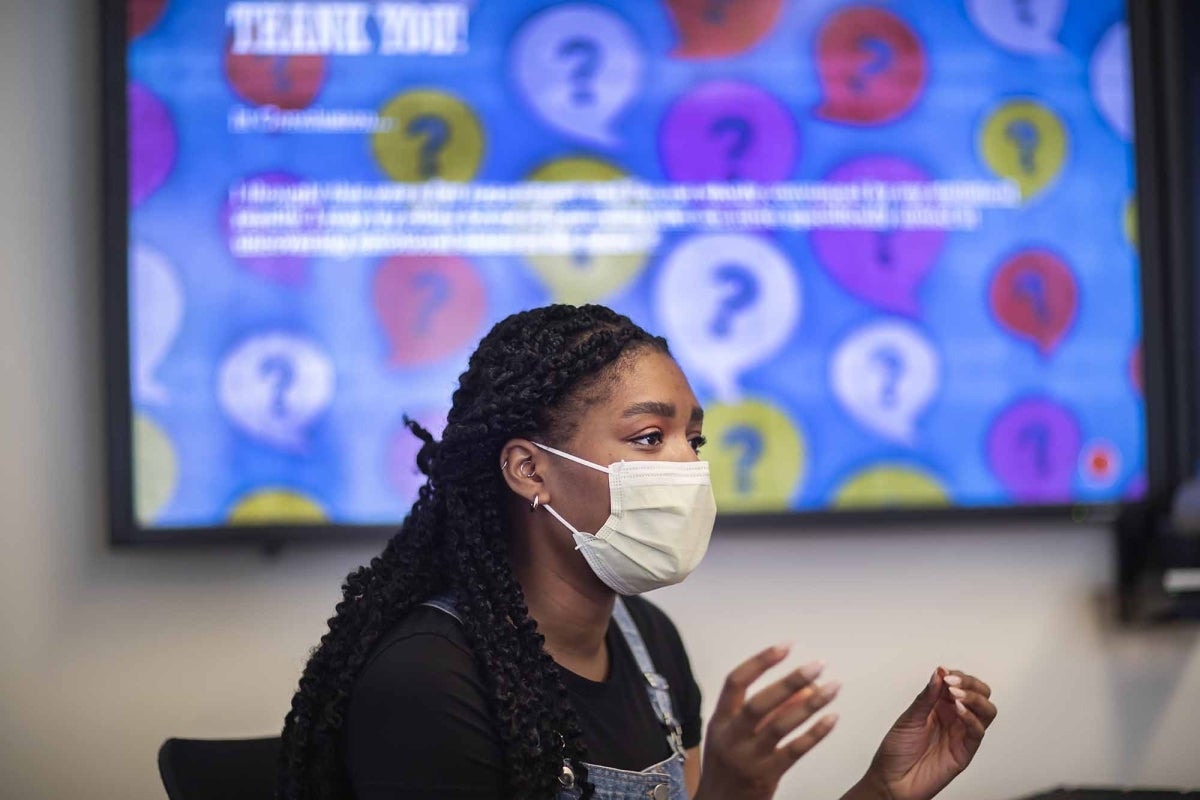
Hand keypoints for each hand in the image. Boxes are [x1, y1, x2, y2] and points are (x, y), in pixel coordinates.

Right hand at [694, 644, 839, 799]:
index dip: (760, 662)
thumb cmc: (729, 766)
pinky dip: (814, 733)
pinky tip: (831, 719)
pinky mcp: (765, 776)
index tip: (785, 647)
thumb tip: (803, 688)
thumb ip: (768, 711)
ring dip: (809, 704)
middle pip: (759, 702)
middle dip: (790, 681)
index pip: (735, 682)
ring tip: (832, 688)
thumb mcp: (737, 734)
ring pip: (779, 725)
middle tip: (816, 666)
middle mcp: (731, 737)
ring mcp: (747, 757)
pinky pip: (794, 751)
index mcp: (720, 720)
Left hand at [860, 667, 996, 799]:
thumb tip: (939, 673)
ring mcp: (961, 734)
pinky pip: (977, 732)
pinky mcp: (965, 751)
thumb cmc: (897, 750)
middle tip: (954, 683)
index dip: (957, 676)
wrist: (893, 780)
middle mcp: (953, 718)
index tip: (946, 674)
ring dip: (975, 699)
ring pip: (986, 711)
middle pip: (980, 695)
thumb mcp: (909, 717)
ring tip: (957, 695)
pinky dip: (972, 718)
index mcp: (939, 706)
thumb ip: (927, 696)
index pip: (961, 684)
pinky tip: (959, 710)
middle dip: (971, 684)